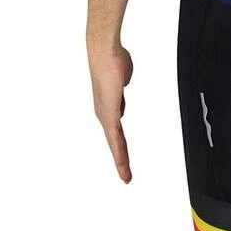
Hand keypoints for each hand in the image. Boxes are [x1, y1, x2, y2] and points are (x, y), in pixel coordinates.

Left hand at [89, 44, 133, 182]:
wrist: (105, 54)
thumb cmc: (114, 60)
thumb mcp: (124, 76)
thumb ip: (123, 86)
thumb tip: (123, 86)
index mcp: (109, 105)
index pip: (115, 129)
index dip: (121, 143)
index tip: (124, 155)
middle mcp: (104, 113)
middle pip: (115, 142)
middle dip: (121, 159)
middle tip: (126, 175)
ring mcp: (105, 116)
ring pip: (115, 144)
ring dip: (121, 160)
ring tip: (126, 175)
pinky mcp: (108, 115)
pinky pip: (116, 139)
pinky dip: (120, 153)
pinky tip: (123, 163)